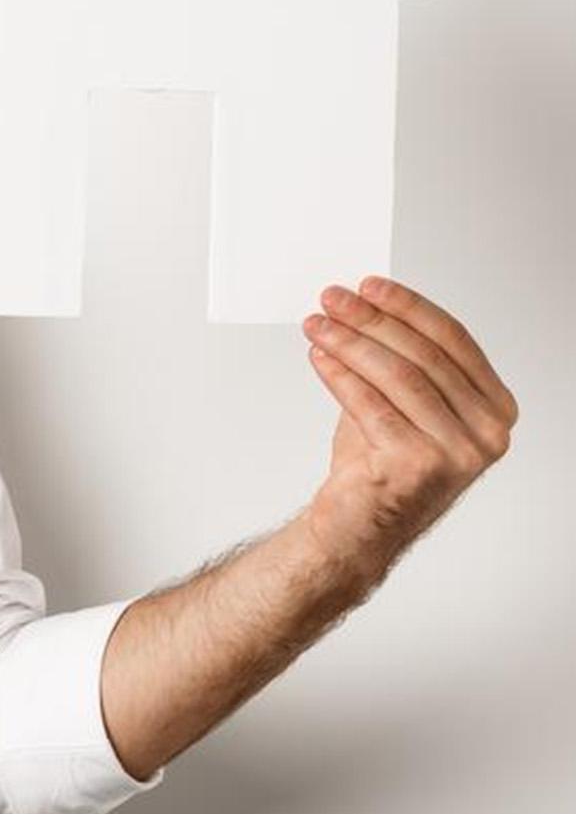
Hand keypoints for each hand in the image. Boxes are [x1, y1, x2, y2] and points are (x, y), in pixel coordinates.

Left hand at [300, 275, 517, 580]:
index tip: (370, 286)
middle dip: (372, 320)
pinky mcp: (419, 466)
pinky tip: (319, 357)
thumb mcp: (400, 402)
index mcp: (495, 409)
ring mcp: (458, 452)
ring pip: (398, 377)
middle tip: (332, 299)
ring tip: (317, 324)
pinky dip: (340, 375)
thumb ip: (398, 360)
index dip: (408, 308)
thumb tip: (364, 305)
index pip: (454, 341)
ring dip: (351, 343)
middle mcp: (487, 432)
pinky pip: (372, 405)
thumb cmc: (380, 463)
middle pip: (424, 355)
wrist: (357, 527)